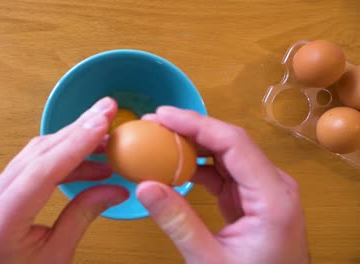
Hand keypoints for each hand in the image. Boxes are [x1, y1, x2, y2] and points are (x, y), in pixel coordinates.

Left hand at [0, 97, 128, 263]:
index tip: (101, 121)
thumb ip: (82, 218)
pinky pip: (29, 164)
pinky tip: (84, 161)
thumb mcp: (54, 258)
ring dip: (71, 142)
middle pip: (38, 152)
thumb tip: (113, 190)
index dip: (76, 142)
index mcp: (0, 220)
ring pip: (34, 153)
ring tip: (105, 139)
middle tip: (106, 110)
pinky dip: (59, 158)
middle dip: (77, 129)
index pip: (42, 170)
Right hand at [138, 107, 308, 263]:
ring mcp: (264, 190)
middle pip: (229, 142)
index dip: (196, 123)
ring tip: (159, 141)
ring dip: (192, 146)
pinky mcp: (252, 197)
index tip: (164, 116)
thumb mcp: (210, 260)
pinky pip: (223, 171)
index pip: (233, 142)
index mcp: (273, 198)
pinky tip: (175, 166)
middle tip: (153, 124)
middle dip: (190, 129)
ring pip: (225, 154)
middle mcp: (274, 186)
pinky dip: (198, 166)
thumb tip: (145, 187)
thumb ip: (178, 222)